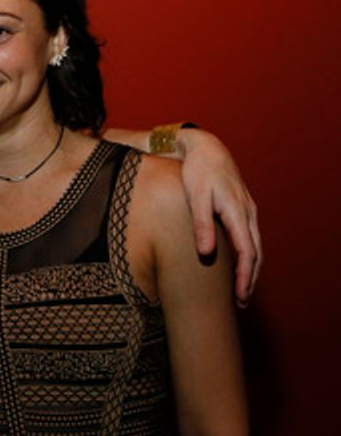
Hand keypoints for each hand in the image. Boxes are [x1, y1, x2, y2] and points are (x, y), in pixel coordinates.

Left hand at [177, 128, 261, 305]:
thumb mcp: (195, 196)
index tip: (240, 296)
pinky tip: (240, 264)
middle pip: (256, 253)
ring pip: (255, 246)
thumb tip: (206, 254)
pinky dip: (249, 255)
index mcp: (237, 212)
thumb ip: (201, 224)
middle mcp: (247, 213)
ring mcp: (247, 211)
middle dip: (250, 279)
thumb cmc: (197, 171)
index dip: (244, 276)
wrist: (206, 148)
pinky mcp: (242, 209)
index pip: (247, 252)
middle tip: (242, 302)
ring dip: (250, 269)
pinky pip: (250, 237)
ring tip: (241, 290)